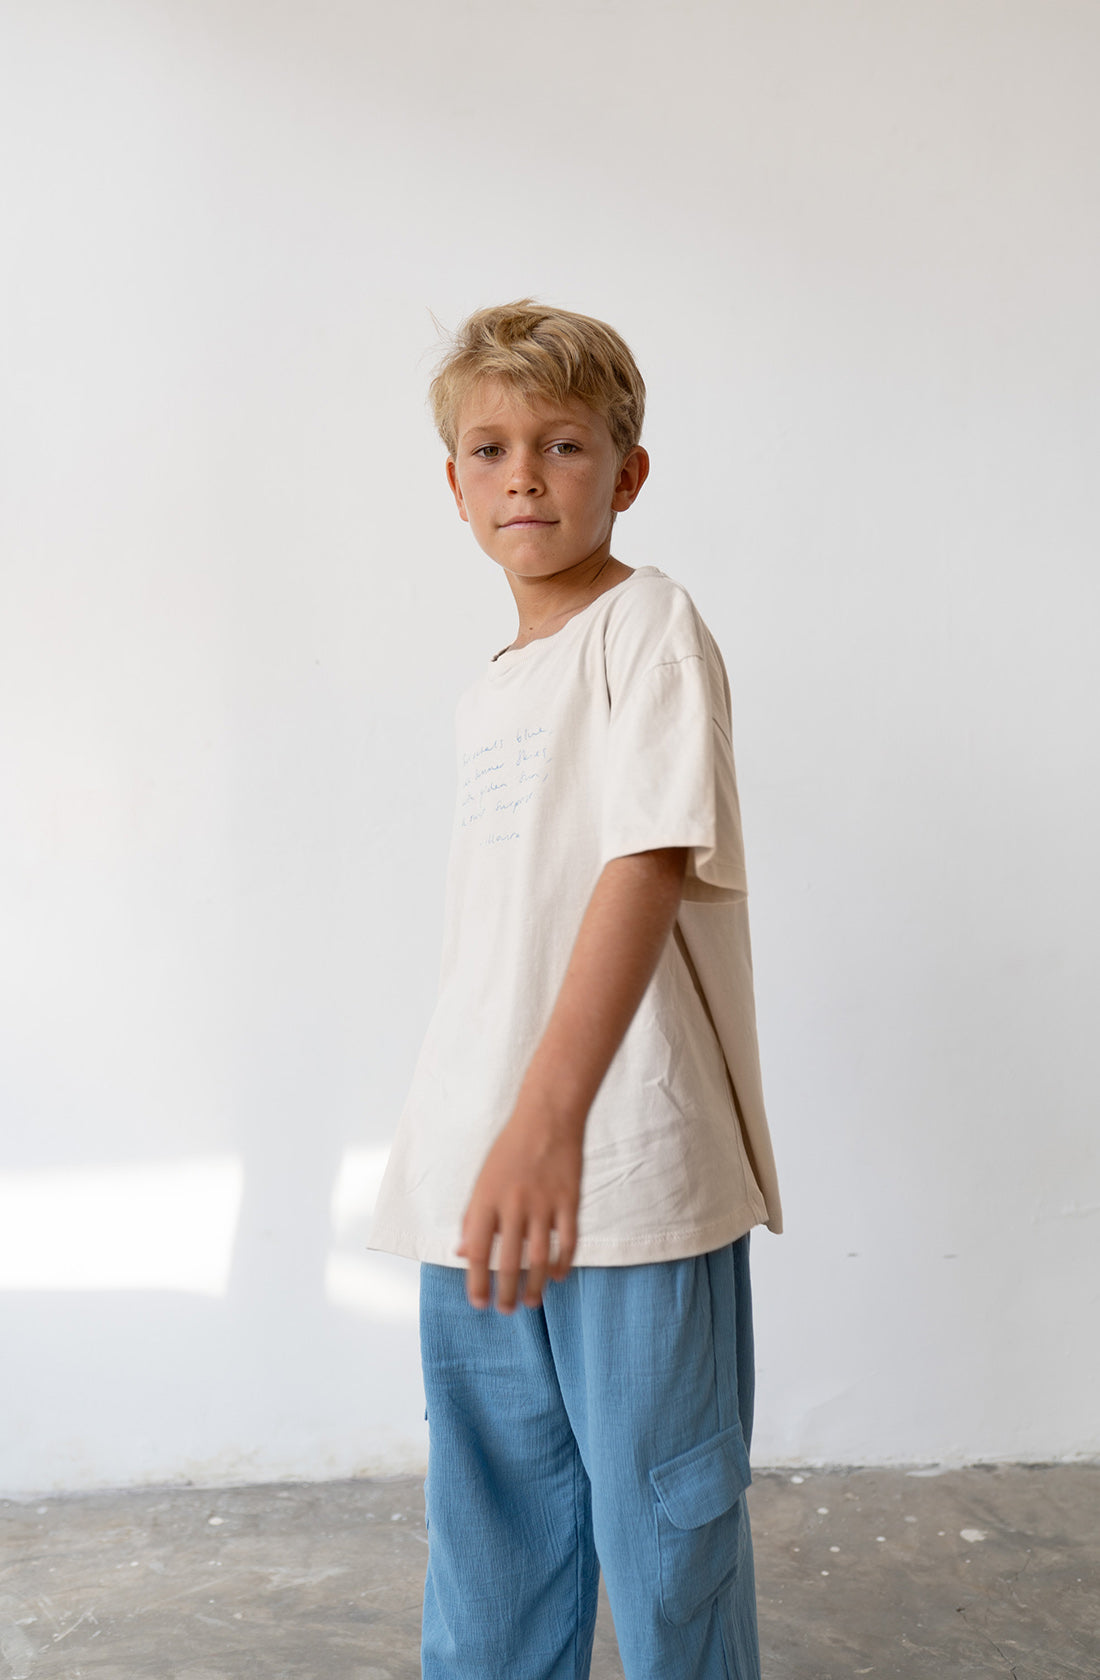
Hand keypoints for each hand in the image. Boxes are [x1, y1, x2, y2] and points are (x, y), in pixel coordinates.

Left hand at [456, 1104, 581, 1312]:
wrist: (547, 1117)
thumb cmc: (509, 1150)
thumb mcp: (482, 1181)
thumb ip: (473, 1218)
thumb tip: (463, 1254)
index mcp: (486, 1199)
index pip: (478, 1252)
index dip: (476, 1282)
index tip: (479, 1304)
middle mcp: (513, 1204)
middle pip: (509, 1261)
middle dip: (506, 1292)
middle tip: (506, 1310)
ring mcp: (544, 1203)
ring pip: (540, 1258)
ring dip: (535, 1286)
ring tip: (532, 1302)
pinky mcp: (569, 1200)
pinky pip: (568, 1241)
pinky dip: (563, 1263)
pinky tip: (558, 1277)